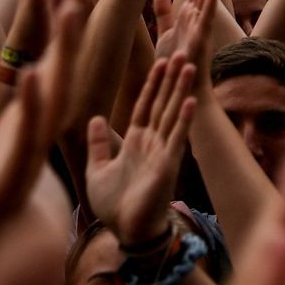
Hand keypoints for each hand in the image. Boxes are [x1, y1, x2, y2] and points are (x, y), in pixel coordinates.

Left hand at [85, 54, 197, 246]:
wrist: (126, 232)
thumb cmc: (114, 205)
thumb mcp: (97, 169)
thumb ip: (98, 144)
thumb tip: (95, 119)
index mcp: (136, 142)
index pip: (144, 106)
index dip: (152, 84)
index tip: (160, 61)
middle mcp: (152, 143)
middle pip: (162, 103)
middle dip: (170, 79)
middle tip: (180, 52)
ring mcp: (162, 153)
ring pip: (172, 114)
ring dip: (180, 90)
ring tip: (188, 66)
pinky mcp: (167, 165)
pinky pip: (176, 138)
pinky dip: (182, 119)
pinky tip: (189, 101)